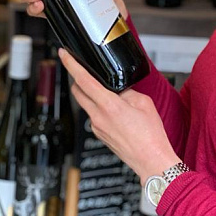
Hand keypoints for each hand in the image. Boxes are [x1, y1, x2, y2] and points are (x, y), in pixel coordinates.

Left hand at [58, 47, 180, 183]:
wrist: (151, 160)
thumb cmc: (150, 135)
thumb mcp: (143, 103)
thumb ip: (127, 92)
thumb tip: (118, 91)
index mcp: (109, 105)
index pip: (83, 80)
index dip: (71, 65)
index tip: (63, 54)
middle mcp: (98, 117)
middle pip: (77, 92)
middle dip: (77, 78)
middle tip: (83, 70)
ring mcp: (97, 127)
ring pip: (86, 104)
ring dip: (91, 94)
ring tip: (111, 93)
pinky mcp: (100, 135)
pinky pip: (94, 115)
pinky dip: (100, 108)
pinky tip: (116, 110)